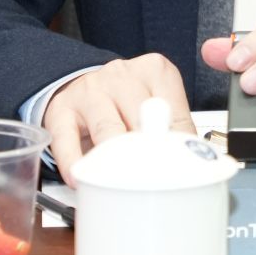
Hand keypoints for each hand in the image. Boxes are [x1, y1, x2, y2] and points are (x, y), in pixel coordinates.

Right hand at [40, 53, 195, 184]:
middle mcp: (122, 76)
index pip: (176, 113)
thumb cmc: (124, 101)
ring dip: (116, 160)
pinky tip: (81, 179)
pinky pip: (67, 140)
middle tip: (156, 180)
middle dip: (149, 154)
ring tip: (122, 183)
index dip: (179, 147)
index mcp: (154, 71)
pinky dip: (75, 164)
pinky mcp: (61, 110)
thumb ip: (173, 127)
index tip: (182, 170)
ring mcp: (90, 90)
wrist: (80, 86)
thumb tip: (194, 160)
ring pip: (108, 129)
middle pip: (142, 119)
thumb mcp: (155, 102)